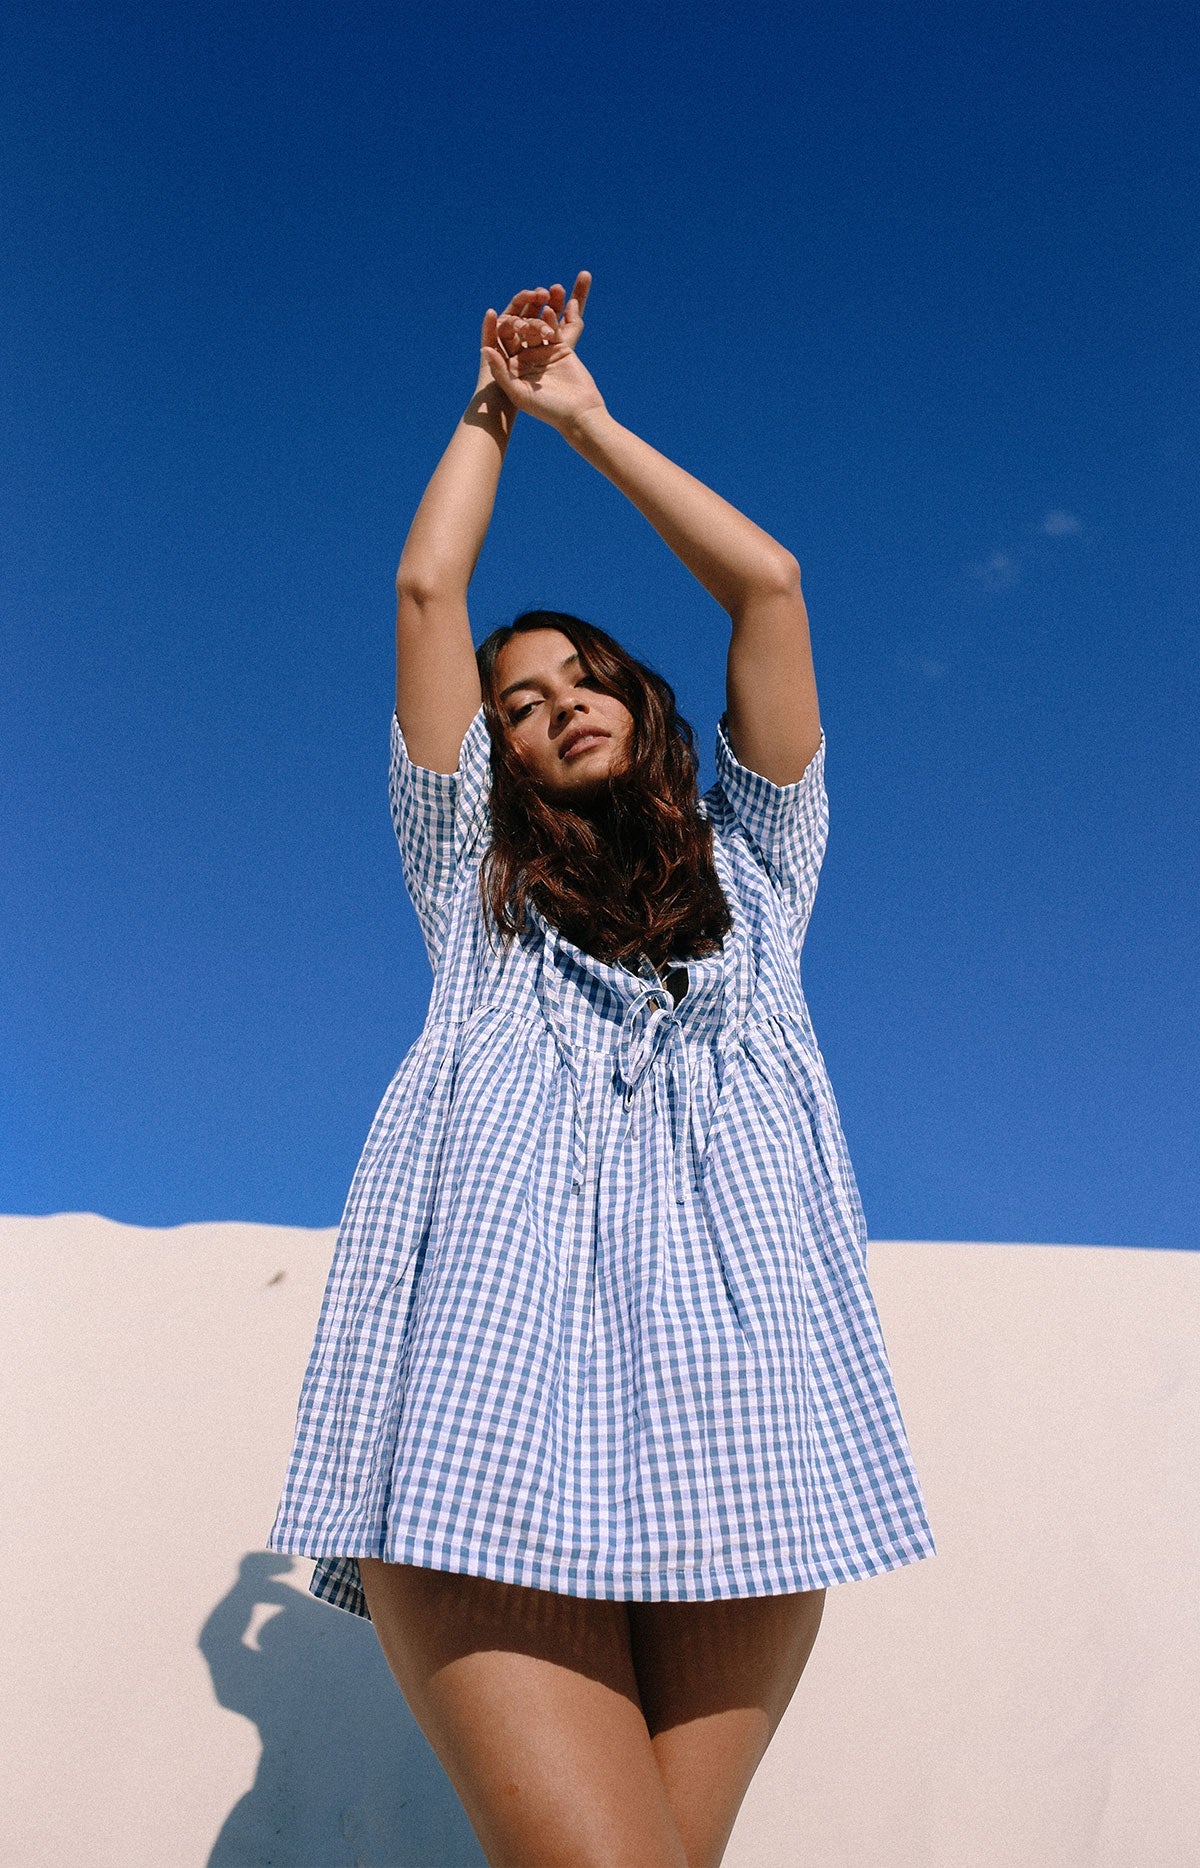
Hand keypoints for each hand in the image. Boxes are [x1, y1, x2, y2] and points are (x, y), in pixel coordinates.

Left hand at [479, 271, 606, 433]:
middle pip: (518, 333)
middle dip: (516, 319)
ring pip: (536, 328)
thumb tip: (484, 349)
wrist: (578, 412)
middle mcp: (524, 358)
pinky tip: (548, 310)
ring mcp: (542, 351)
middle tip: (514, 305)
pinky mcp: (559, 347)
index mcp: (511, 368)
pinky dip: (551, 320)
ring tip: (531, 304)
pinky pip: (553, 329)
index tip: (491, 313)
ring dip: (534, 316)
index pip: (501, 344)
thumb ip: (500, 372)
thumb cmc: (546, 409)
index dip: (495, 329)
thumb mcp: (519, 393)